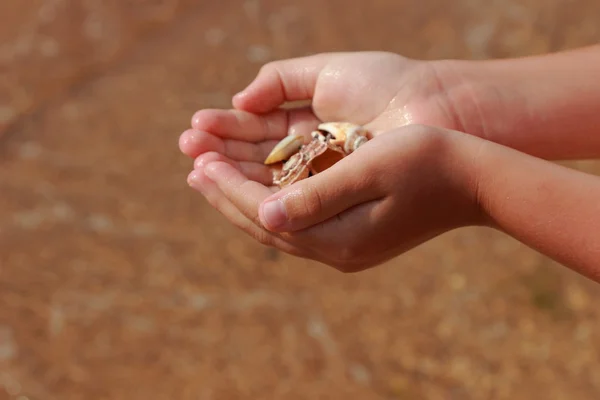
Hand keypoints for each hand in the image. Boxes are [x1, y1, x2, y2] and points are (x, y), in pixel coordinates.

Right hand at [179, 51, 476, 187]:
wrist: (438, 109)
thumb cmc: (389, 86)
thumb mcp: (329, 73)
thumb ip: (282, 80)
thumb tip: (240, 101)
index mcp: (312, 128)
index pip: (259, 137)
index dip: (227, 135)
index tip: (195, 132)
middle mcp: (315, 161)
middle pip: (258, 164)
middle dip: (221, 157)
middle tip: (186, 150)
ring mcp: (327, 185)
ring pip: (270, 186)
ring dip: (232, 178)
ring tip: (197, 168)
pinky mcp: (339, 206)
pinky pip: (293, 204)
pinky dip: (262, 197)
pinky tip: (232, 187)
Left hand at [188, 125, 481, 271]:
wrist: (473, 180)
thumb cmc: (428, 162)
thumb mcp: (371, 170)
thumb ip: (317, 195)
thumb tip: (265, 216)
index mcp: (339, 238)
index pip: (267, 214)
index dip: (230, 188)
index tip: (201, 163)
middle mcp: (337, 250)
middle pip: (266, 225)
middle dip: (227, 196)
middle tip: (194, 169)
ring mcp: (345, 246)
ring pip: (278, 225)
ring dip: (243, 200)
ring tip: (212, 178)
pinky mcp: (352, 234)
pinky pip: (297, 221)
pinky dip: (269, 202)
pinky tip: (257, 188)